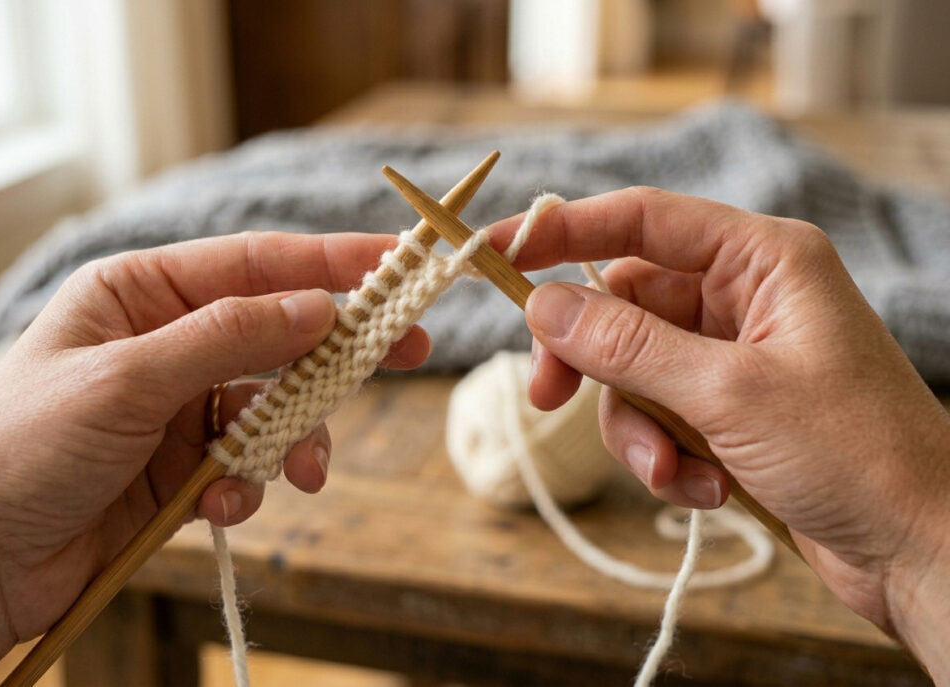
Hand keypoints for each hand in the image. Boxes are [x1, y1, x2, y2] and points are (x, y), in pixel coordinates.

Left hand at [0, 231, 428, 682]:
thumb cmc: (22, 447)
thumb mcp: (127, 378)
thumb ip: (227, 338)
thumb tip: (317, 307)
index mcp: (141, 294)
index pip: (253, 264)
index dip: (329, 262)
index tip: (395, 265)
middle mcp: (167, 341)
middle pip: (278, 332)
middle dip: (337, 352)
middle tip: (409, 352)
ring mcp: (179, 406)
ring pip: (274, 406)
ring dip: (293, 438)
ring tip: (303, 471)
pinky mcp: (185, 466)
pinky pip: (249, 463)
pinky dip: (250, 485)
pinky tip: (222, 505)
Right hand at [488, 187, 949, 679]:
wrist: (922, 548)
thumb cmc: (857, 454)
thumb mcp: (728, 393)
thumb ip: (628, 345)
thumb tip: (543, 305)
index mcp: (762, 260)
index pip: (642, 220)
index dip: (565, 230)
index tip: (500, 253)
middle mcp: (745, 297)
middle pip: (624, 303)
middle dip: (591, 359)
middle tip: (546, 396)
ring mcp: (736, 356)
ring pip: (634, 371)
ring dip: (638, 428)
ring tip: (673, 471)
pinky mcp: (729, 410)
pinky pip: (660, 416)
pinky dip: (667, 457)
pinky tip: (707, 490)